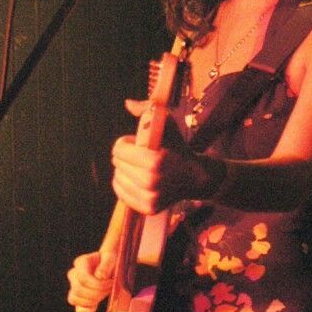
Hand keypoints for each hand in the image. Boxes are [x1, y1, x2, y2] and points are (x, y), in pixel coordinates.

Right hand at [67, 249, 114, 311]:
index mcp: (81, 262)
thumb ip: (106, 263)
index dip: (97, 284)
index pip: (83, 278)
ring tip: (104, 293)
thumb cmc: (110, 259)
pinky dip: (88, 310)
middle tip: (110, 288)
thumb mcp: (111, 255)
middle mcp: (74, 274)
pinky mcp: (79, 299)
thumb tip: (99, 276)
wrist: (111, 266)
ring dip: (92, 300)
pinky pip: (78, 310)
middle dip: (97, 292)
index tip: (111, 282)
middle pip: (78, 289)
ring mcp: (74, 287)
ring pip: (74, 299)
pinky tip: (97, 304)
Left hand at [111, 99, 204, 213]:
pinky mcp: (148, 208)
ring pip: (117, 178)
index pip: (119, 150)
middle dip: (125, 156)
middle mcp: (151, 182)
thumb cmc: (177, 147)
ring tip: (139, 166)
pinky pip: (121, 193)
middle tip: (140, 154)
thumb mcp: (167, 124)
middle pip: (117, 163)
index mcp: (155, 160)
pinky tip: (137, 178)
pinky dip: (125, 184)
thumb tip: (127, 103)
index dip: (125, 143)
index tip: (136, 142)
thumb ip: (148, 110)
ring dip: (124, 169)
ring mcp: (150, 197)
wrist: (194, 176)